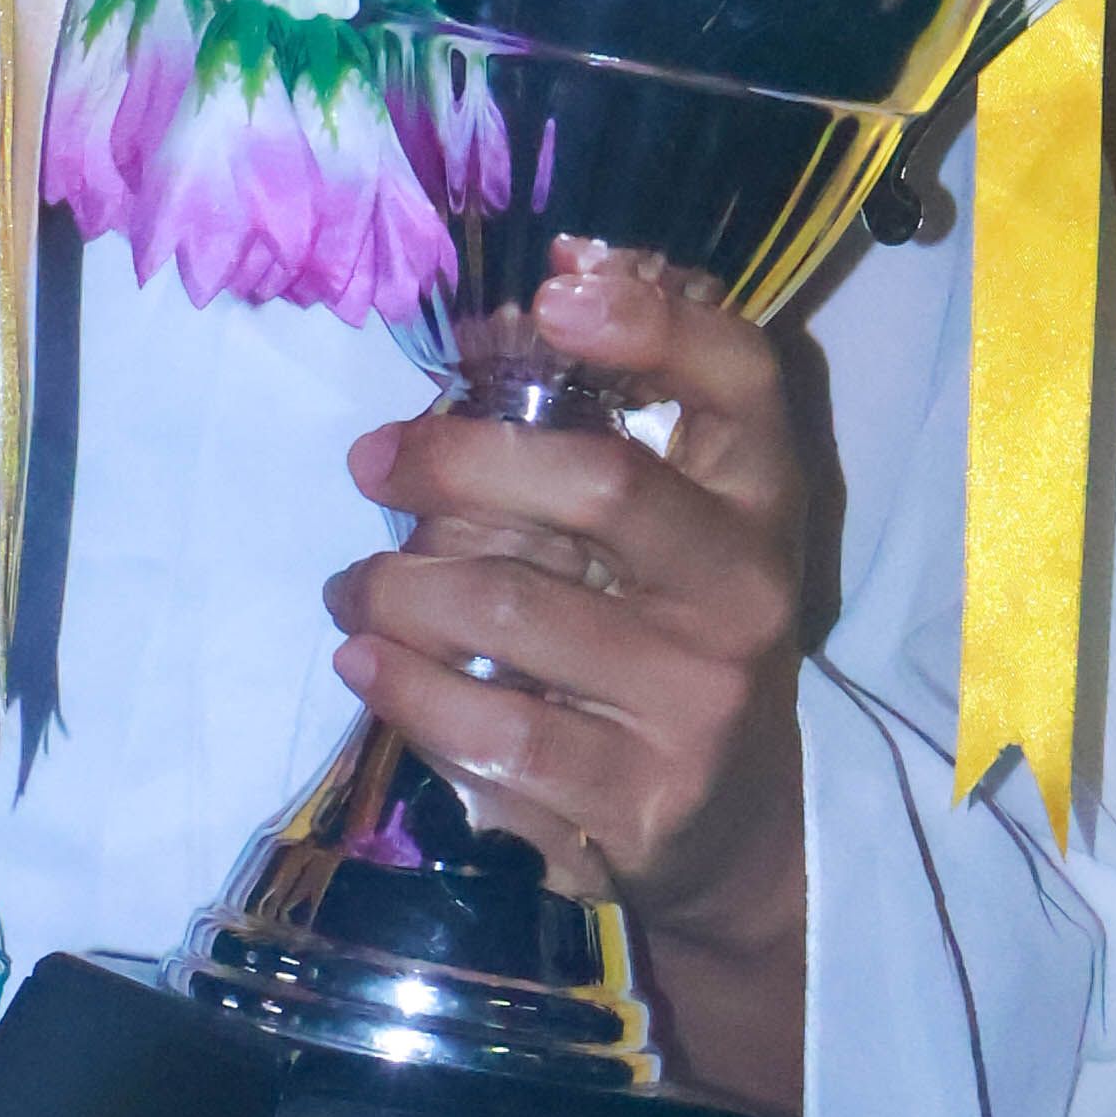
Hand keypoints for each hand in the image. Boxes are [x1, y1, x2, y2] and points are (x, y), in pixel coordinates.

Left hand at [327, 245, 815, 1114]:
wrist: (725, 823)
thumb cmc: (661, 633)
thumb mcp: (662, 525)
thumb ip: (591, 424)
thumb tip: (490, 322)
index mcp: (761, 500)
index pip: (741, 380)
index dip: (655, 323)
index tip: (551, 292)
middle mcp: (747, 593)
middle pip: (600, 485)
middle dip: (457, 461)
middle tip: (373, 465)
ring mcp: (698, 703)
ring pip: (513, 611)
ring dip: (398, 590)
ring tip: (354, 590)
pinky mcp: (638, 802)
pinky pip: (492, 730)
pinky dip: (406, 691)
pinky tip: (368, 665)